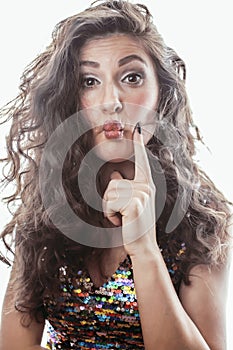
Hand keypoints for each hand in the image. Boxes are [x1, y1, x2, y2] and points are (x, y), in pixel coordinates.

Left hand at [102, 123, 156, 256]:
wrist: (143, 246)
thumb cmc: (135, 225)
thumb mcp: (130, 204)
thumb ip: (124, 186)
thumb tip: (114, 171)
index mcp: (146, 185)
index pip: (141, 162)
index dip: (138, 145)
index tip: (136, 129)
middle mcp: (145, 187)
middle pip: (112, 183)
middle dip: (110, 201)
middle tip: (121, 215)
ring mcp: (141, 195)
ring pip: (109, 193)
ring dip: (109, 209)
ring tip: (122, 219)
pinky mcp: (134, 204)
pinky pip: (109, 204)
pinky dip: (110, 215)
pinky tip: (121, 222)